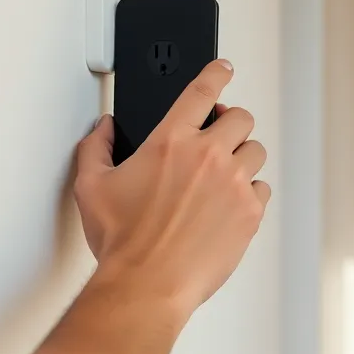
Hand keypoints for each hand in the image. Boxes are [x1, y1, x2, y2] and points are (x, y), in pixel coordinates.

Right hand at [72, 59, 270, 317]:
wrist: (148, 285)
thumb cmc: (123, 242)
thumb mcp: (91, 186)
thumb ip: (96, 147)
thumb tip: (104, 129)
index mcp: (171, 141)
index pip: (202, 90)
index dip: (216, 72)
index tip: (223, 68)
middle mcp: (209, 157)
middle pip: (241, 118)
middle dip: (230, 123)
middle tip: (219, 135)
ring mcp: (234, 185)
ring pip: (256, 152)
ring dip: (242, 156)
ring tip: (224, 174)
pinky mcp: (249, 213)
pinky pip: (262, 189)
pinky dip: (250, 192)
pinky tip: (231, 203)